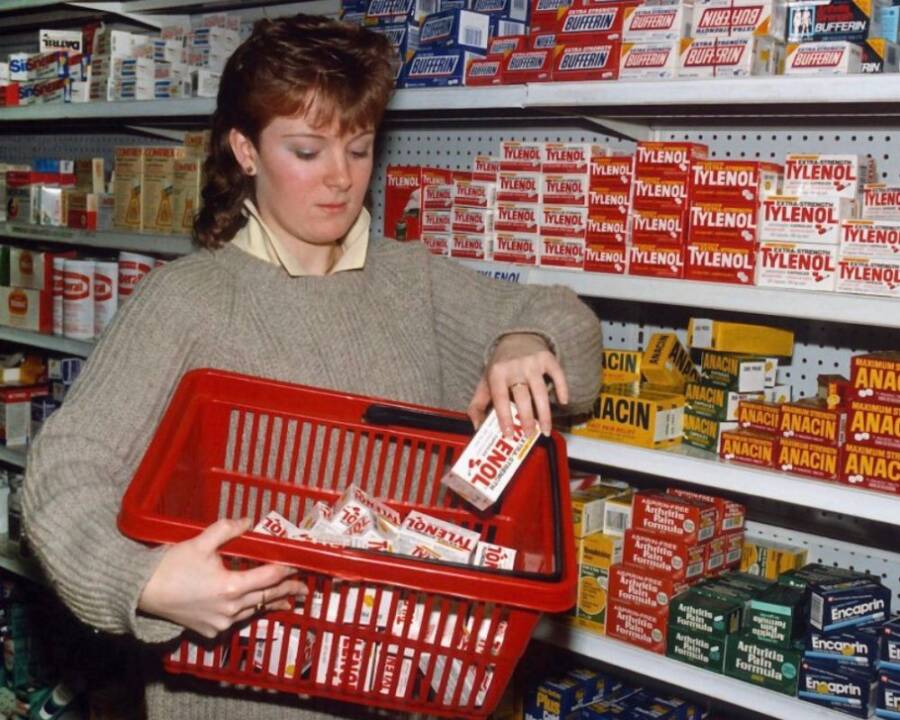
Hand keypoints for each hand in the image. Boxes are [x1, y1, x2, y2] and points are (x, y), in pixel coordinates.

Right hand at [138, 518, 306, 638]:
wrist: (144, 593)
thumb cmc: (172, 566)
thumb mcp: (201, 542)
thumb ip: (227, 529)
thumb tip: (249, 521)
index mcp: (231, 586)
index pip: (269, 578)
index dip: (286, 571)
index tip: (299, 565)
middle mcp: (230, 609)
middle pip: (266, 598)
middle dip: (287, 591)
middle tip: (304, 589)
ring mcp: (221, 622)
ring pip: (253, 611)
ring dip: (269, 603)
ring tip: (287, 600)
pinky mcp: (211, 630)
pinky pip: (237, 620)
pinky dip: (249, 611)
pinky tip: (255, 607)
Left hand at [467, 333, 568, 437]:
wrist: (516, 337)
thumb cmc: (501, 366)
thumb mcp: (485, 382)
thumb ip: (477, 405)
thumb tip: (475, 426)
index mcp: (496, 373)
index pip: (500, 398)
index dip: (504, 417)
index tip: (509, 434)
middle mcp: (514, 366)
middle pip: (522, 397)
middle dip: (526, 419)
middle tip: (530, 435)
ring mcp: (532, 362)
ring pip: (540, 391)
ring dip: (544, 413)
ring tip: (545, 429)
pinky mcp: (547, 358)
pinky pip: (557, 375)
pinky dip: (561, 388)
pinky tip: (563, 402)